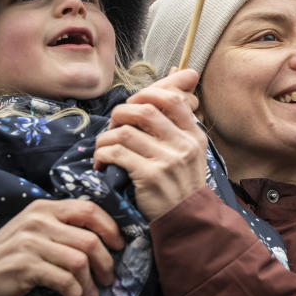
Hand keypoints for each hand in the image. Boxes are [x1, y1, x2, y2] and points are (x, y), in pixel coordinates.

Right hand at [0, 199, 122, 295]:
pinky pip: (64, 279)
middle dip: (106, 263)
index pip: (89, 209)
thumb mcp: (36, 230)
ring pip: (79, 261)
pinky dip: (74, 291)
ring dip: (90, 283)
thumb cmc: (13, 254)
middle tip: (108, 279)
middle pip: (89, 240)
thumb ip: (63, 226)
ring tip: (91, 294)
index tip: (119, 246)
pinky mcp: (25, 266)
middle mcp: (38, 221)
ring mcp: (30, 243)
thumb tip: (105, 236)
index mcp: (44, 208)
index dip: (110, 228)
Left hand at [94, 68, 206, 220]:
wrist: (187, 222)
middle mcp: (183, 145)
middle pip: (143, 111)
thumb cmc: (182, 184)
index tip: (133, 105)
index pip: (171, 100)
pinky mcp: (149, 177)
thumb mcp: (190, 150)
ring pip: (124, 132)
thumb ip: (180, 116)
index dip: (146, 95)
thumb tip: (178, 74)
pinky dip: (102, 156)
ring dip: (106, 138)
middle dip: (119, 115)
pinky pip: (116, 153)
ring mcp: (167, 161)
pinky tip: (102, 166)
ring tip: (104, 149)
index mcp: (194, 136)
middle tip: (114, 128)